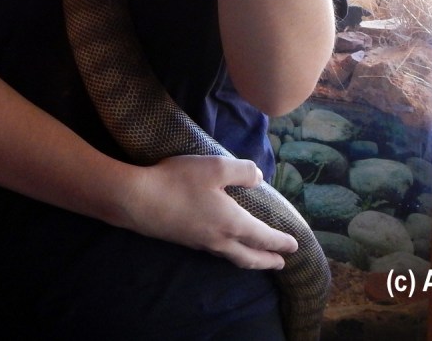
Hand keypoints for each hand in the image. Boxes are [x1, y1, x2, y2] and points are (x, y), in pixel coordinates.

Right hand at [119, 154, 297, 269]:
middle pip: (249, 256)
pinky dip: (229, 254)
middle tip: (281, 264)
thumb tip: (259, 179)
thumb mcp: (215, 167)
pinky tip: (222, 245)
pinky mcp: (184, 240)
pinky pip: (215, 252)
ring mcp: (199, 243)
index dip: (280, 241)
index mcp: (232, 223)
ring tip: (256, 259)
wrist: (137, 201)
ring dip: (249, 260)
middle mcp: (218, 239)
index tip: (294, 246)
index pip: (263, 236)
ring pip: (231, 257)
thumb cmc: (178, 181)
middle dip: (267, 260)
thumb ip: (242, 171)